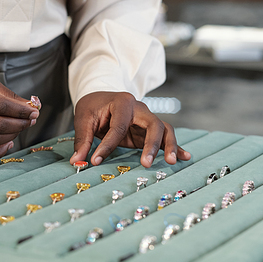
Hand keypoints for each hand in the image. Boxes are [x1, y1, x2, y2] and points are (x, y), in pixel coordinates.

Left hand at [69, 92, 190, 167]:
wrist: (100, 98)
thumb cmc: (92, 107)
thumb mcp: (83, 120)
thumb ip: (82, 140)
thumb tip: (76, 161)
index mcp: (123, 102)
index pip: (118, 127)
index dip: (107, 145)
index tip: (95, 160)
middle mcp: (140, 109)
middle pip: (154, 124)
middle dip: (152, 144)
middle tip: (146, 163)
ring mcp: (147, 119)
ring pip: (165, 130)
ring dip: (170, 146)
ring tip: (172, 162)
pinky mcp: (148, 131)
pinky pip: (166, 137)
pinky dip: (176, 147)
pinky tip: (185, 157)